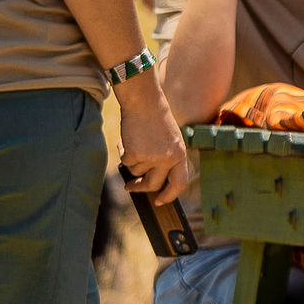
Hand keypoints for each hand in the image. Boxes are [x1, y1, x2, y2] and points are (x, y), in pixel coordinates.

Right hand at [116, 80, 190, 199]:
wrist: (144, 102)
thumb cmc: (156, 120)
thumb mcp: (171, 140)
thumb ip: (168, 159)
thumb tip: (155, 182)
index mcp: (180, 155)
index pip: (179, 183)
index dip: (169, 195)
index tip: (160, 201)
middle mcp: (168, 159)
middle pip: (153, 185)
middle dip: (140, 188)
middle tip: (130, 187)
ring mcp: (151, 157)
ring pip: (136, 172)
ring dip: (132, 161)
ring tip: (134, 142)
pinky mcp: (134, 153)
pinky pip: (125, 162)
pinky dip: (123, 151)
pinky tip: (127, 138)